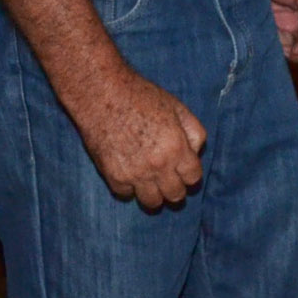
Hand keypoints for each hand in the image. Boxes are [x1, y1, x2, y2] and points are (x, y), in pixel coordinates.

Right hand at [74, 70, 206, 210]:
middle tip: (168, 178)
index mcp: (177, 148)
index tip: (184, 170)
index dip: (190, 174)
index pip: (193, 178)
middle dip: (175, 188)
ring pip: (152, 203)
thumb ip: (194, 132)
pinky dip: (129, 188)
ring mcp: (135, 174)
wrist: (102, 94)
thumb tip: (196, 153)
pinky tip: (129, 174)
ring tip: (151, 183)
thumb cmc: (141, 96)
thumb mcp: (177, 107)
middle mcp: (158, 165)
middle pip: (175, 195)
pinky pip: (126, 195)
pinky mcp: (113, 176)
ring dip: (154, 195)